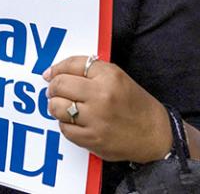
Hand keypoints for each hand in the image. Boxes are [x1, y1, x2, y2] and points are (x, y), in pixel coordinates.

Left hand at [43, 56, 171, 162]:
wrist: (154, 133)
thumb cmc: (132, 102)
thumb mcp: (116, 76)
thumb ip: (88, 69)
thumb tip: (54, 72)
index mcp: (108, 76)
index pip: (72, 64)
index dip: (56, 69)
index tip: (49, 74)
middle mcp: (102, 95)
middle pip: (60, 85)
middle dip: (53, 87)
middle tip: (54, 90)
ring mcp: (96, 119)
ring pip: (57, 107)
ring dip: (55, 105)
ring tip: (62, 105)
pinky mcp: (93, 139)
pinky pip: (65, 129)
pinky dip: (65, 124)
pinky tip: (73, 121)